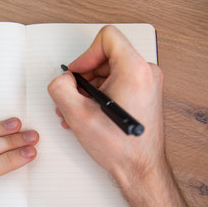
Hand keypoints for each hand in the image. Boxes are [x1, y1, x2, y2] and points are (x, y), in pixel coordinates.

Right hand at [48, 25, 164, 191]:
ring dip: (88, 89)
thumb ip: (60, 88)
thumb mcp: (77, 114)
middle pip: (105, 56)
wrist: (140, 169)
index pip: (107, 37)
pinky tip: (89, 113)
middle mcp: (146, 72)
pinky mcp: (144, 94)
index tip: (77, 74)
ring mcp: (147, 83)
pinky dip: (99, 95)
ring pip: (108, 71)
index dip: (85, 55)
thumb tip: (61, 80)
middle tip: (74, 97)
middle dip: (84, 77)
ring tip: (78, 110)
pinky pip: (116, 83)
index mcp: (135, 70)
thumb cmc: (120, 147)